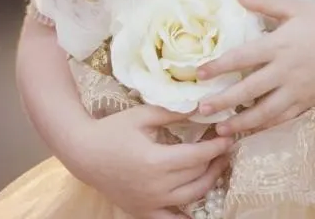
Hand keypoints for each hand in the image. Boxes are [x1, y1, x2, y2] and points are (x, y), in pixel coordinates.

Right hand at [66, 104, 232, 218]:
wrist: (84, 153)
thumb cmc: (114, 130)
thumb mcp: (144, 115)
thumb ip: (175, 113)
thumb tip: (202, 106)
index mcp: (155, 161)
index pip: (198, 156)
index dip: (217, 146)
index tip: (230, 136)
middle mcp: (155, 187)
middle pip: (197, 176)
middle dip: (217, 161)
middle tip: (227, 147)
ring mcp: (148, 203)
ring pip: (190, 197)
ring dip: (209, 181)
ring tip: (218, 165)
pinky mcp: (141, 212)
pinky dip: (187, 217)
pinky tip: (200, 209)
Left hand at [194, 0, 314, 136]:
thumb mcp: (294, 7)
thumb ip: (265, 2)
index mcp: (279, 44)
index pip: (242, 57)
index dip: (219, 66)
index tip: (199, 73)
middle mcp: (285, 70)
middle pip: (248, 89)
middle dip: (222, 101)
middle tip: (200, 109)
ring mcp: (297, 89)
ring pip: (264, 111)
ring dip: (240, 121)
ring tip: (220, 130)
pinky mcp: (308, 102)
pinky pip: (283, 118)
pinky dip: (265, 127)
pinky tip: (250, 131)